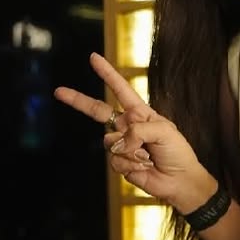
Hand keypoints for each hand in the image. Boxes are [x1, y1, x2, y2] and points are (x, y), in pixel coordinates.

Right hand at [54, 52, 214, 212]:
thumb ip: (138, 130)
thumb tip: (118, 142)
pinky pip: (115, 160)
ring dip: (130, 150)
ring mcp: (122, 145)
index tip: (93, 58)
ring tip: (148, 156)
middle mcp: (128, 126)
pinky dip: (130, 164)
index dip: (107, 73)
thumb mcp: (164, 131)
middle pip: (97, 110)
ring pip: (109, 141)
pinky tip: (144, 167)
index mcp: (140, 112)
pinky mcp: (121, 163)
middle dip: (78, 101)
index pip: (120, 89)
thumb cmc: (177, 152)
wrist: (180, 181)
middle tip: (59, 91)